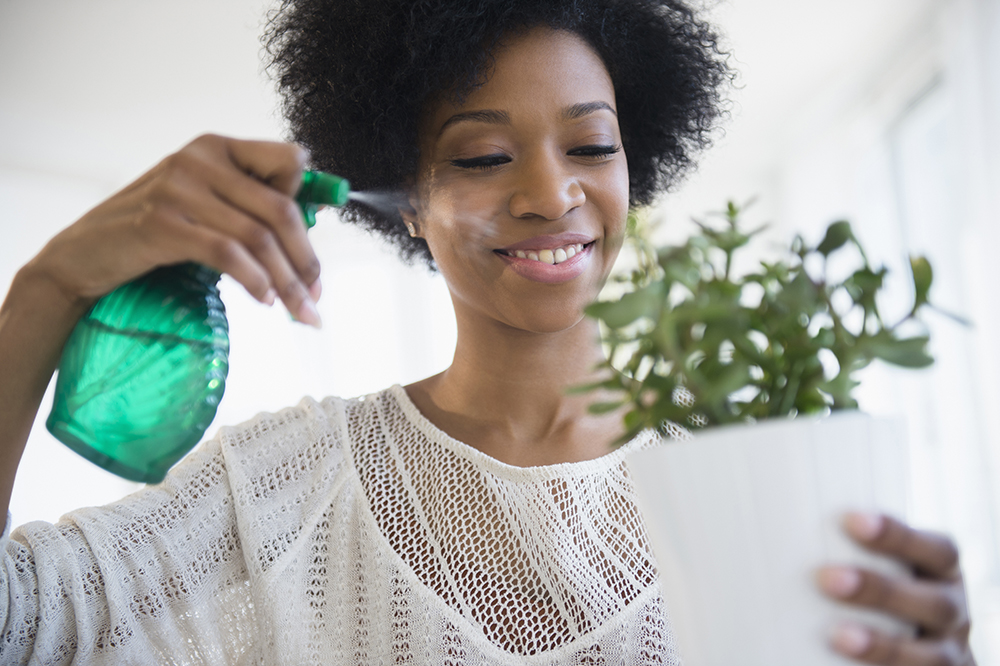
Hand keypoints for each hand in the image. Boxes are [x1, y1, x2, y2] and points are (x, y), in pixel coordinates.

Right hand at [23, 134, 321, 325]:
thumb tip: (307, 243)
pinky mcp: (162, 224)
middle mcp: (200, 159)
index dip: (308, 203)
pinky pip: (227, 253)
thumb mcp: (203, 205)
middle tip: (316, 297)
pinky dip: (254, 280)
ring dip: (287, 281)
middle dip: (306, 260)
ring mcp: (179, 188)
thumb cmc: (154, 233)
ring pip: (258, 236)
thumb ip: (247, 208)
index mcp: (217, 147)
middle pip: (280, 209)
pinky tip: (264, 300)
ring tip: (299, 311)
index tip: (311, 252)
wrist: (83, 255)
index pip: (288, 161)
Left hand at [816, 513, 975, 664]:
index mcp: (941, 572)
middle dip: (880, 589)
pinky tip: (844, 662)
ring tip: (838, 636)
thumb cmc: (877, 592)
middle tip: (827, 578)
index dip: (899, 535)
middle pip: (933, 602)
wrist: (915, 651)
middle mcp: (953, 612)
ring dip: (882, 644)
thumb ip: (845, 548)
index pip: (937, 550)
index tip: (851, 520)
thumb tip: (771, 520)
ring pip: (931, 655)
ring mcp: (947, 652)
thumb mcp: (879, 564)